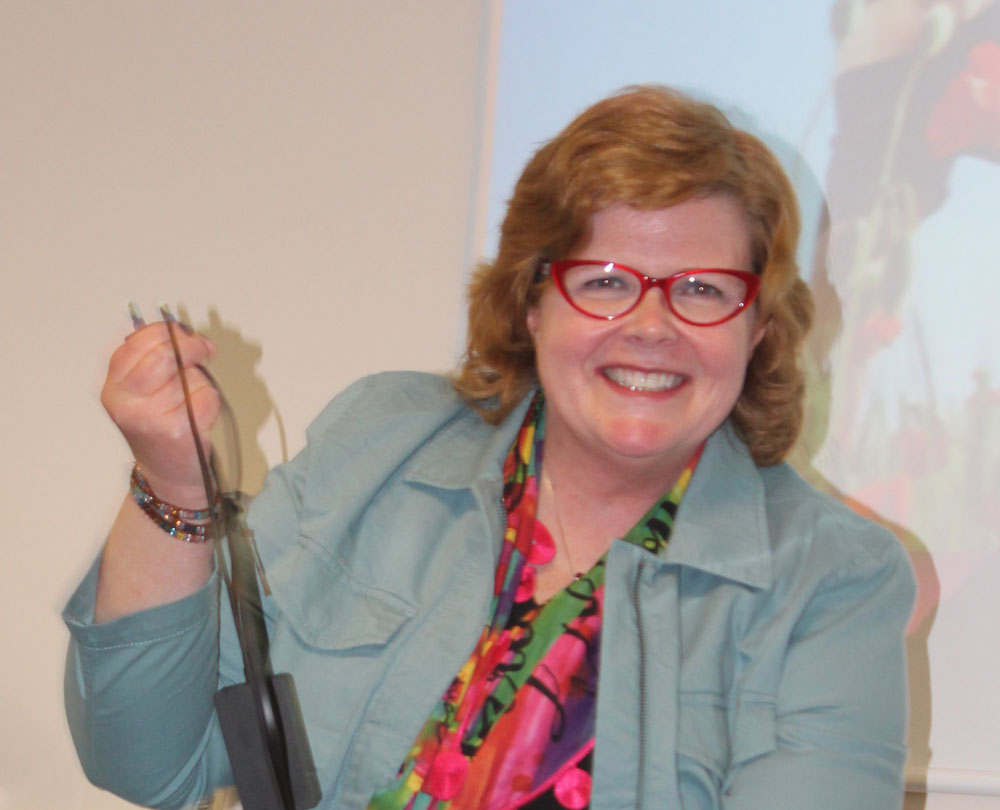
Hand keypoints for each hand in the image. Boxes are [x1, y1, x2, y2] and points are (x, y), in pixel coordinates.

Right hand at [102, 319, 219, 506]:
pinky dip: (210, 400)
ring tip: (190, 399)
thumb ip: (155, 358)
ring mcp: (150, 417)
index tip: (184, 334)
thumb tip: (186, 332)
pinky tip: (199, 415)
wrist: (167, 473)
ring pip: (190, 376)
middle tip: (205, 351)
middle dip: (192, 347)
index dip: (168, 331)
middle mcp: (125, 402)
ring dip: (200, 381)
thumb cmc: (159, 425)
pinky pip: (207, 397)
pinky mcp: (178, 430)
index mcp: (113, 386)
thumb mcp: (142, 391)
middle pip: (165, 354)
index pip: (139, 342)